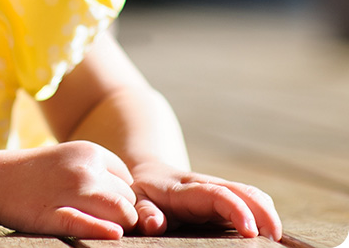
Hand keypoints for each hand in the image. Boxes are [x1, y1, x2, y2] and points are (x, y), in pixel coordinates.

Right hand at [0, 141, 137, 238]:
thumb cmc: (34, 174)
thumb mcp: (68, 159)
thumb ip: (97, 171)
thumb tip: (128, 200)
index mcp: (90, 152)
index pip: (128, 181)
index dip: (118, 196)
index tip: (101, 205)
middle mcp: (84, 169)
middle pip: (128, 199)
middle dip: (120, 213)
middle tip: (99, 220)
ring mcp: (70, 191)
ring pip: (121, 213)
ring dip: (119, 225)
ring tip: (100, 229)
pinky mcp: (53, 214)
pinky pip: (88, 225)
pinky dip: (102, 231)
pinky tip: (110, 235)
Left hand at [130, 161, 281, 239]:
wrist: (149, 174)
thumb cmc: (142, 194)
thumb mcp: (136, 200)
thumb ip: (144, 212)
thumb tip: (154, 224)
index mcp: (186, 190)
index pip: (218, 195)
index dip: (237, 211)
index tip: (251, 231)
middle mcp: (208, 186)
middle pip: (244, 192)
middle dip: (264, 212)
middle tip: (276, 239)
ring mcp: (222, 191)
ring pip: (253, 194)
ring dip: (268, 213)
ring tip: (276, 239)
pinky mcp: (229, 198)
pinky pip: (252, 201)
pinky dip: (265, 214)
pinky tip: (270, 233)